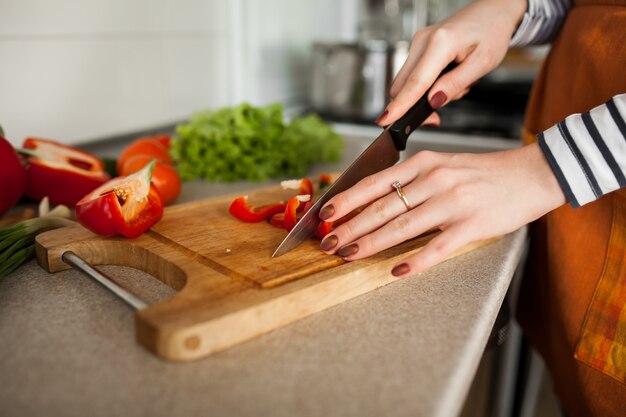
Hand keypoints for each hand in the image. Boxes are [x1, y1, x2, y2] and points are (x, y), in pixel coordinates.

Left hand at [318, 143, 564, 275]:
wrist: (531, 174)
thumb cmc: (483, 173)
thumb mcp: (443, 164)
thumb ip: (412, 180)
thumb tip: (375, 202)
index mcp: (423, 163)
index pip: (375, 183)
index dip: (347, 200)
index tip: (325, 214)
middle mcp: (434, 179)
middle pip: (382, 207)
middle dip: (350, 227)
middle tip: (328, 243)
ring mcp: (453, 202)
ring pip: (402, 226)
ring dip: (371, 243)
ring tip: (349, 256)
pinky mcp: (472, 224)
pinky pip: (437, 247)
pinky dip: (415, 261)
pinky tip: (397, 271)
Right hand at [377, 0, 526, 126]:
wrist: (493, 10)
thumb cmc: (491, 31)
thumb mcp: (483, 62)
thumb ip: (456, 83)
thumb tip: (433, 101)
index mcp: (440, 43)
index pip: (416, 82)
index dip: (400, 105)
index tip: (386, 120)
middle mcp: (423, 41)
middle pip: (403, 86)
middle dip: (416, 106)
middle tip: (436, 117)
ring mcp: (418, 43)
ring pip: (407, 83)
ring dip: (425, 95)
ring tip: (455, 84)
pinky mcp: (419, 47)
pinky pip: (414, 75)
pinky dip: (426, 85)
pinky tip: (449, 78)